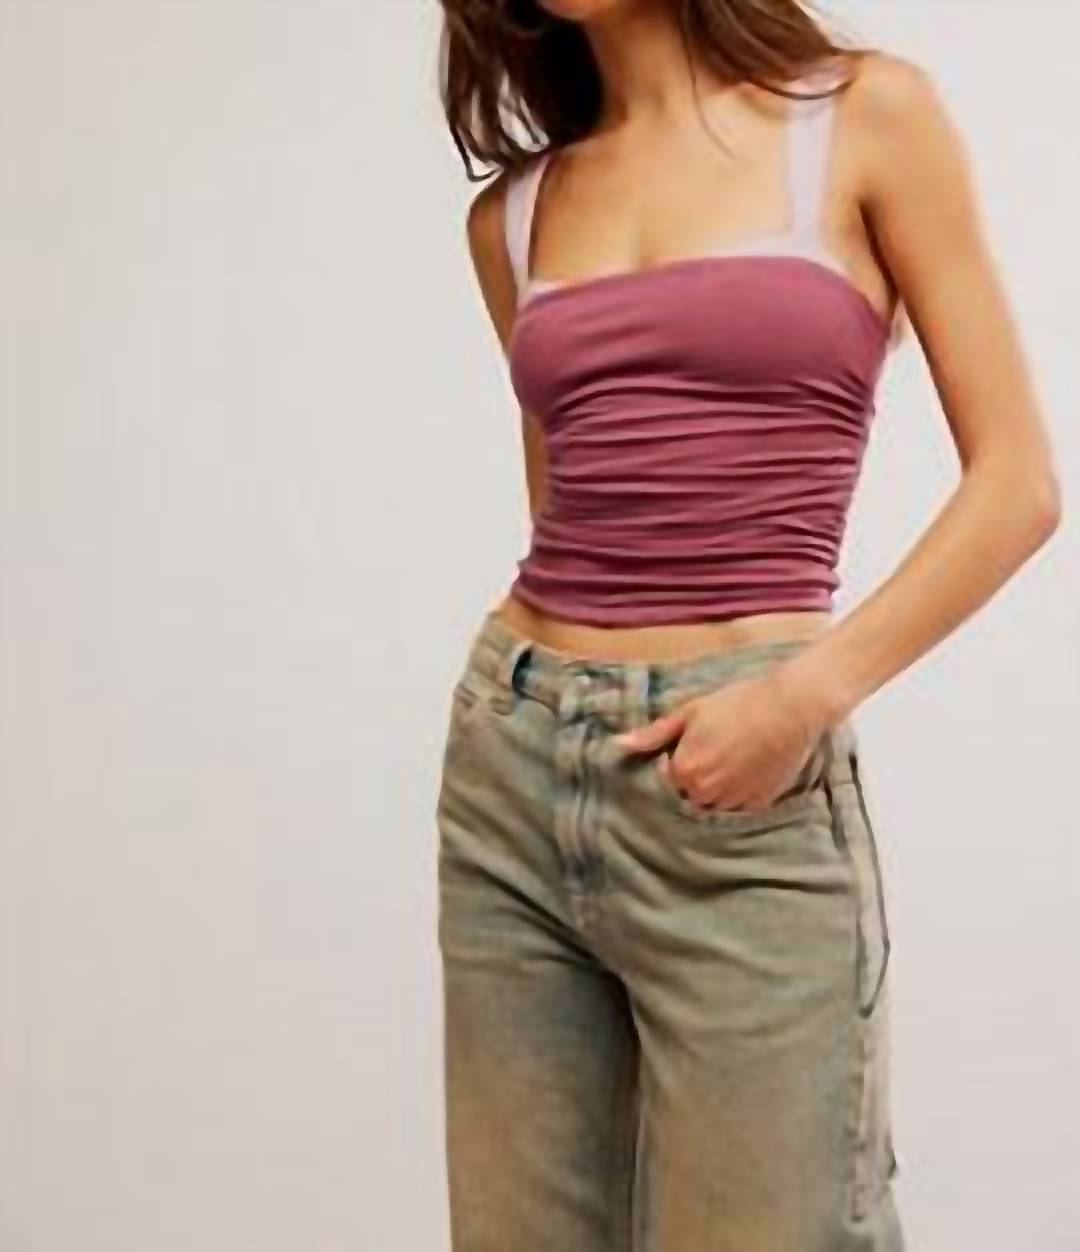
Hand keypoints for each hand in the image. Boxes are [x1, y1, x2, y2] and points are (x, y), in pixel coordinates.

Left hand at [612, 664, 829, 811]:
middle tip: (711, 753)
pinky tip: (746, 772)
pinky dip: (736, 794)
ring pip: (712, 805)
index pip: (665, 781)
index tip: (684, 748)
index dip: (673, 763)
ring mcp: (733, 802)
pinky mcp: (758, 805)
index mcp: (684, 771)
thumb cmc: (736, 704)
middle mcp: (705, 794)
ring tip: (729, 762)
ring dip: (714, 790)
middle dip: (692, 780)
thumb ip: (655, 734)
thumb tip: (618, 745)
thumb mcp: (691, 712)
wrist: (789, 709)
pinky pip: (738, 808)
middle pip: (688, 796)